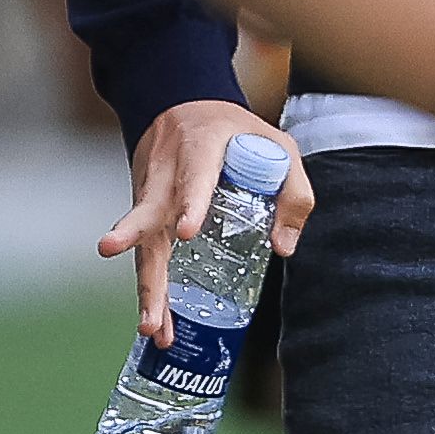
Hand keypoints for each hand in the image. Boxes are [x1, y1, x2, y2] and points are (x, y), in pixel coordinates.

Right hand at [99, 95, 315, 342]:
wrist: (180, 105)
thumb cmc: (234, 131)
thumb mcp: (276, 145)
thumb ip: (292, 190)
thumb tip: (284, 247)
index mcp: (200, 148)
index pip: (193, 177)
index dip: (190, 203)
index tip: (187, 231)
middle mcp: (166, 173)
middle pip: (150, 215)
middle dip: (142, 251)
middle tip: (144, 285)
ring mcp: (149, 194)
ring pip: (145, 244)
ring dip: (148, 288)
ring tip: (151, 328)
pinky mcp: (146, 214)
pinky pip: (147, 254)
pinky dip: (151, 289)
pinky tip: (156, 323)